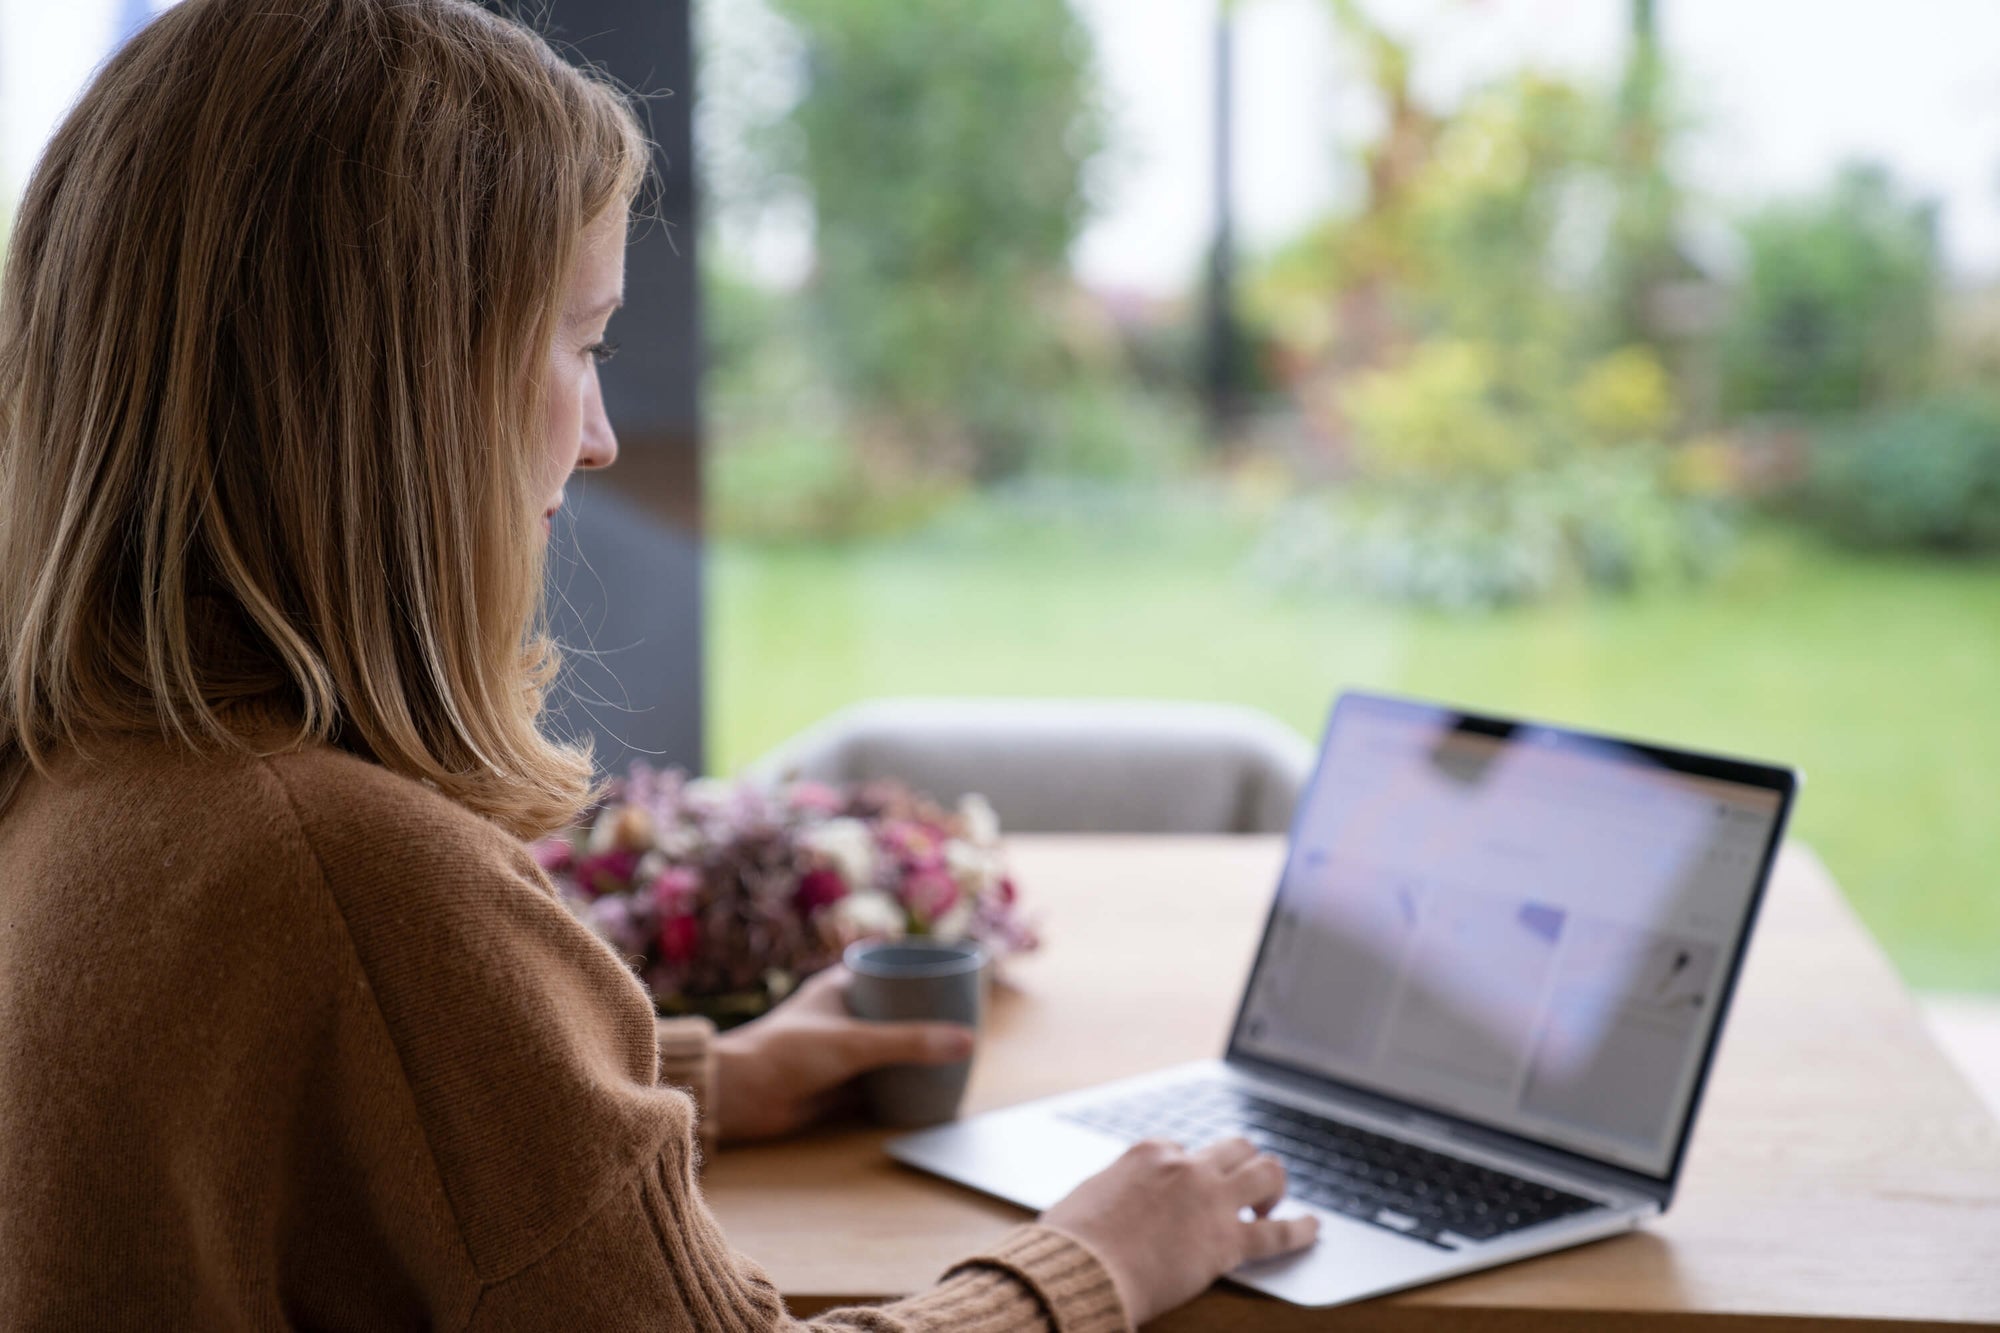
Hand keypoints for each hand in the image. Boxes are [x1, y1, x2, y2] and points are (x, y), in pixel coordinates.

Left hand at [711, 964, 974, 1143]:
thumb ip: (909, 1042)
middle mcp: (842, 1015)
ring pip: (888, 1048)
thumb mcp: (855, 1041)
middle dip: (928, 1018)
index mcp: (840, 987)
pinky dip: (903, 1085)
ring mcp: (840, 1051)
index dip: (922, 974)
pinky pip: (880, 1082)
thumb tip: (967, 1042)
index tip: (958, 980)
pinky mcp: (839, 1085)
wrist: (739, 1098)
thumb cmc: (786, 1053)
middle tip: (967, 1022)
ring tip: (958, 1056)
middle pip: (896, 1011)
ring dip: (916, 1053)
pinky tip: (931, 1090)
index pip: (890, 970)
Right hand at [1040, 1137, 1318, 1326]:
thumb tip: (1112, 1201)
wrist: (1081, 1270)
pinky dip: (1300, 1229)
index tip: (1185, 1190)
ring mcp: (1211, 1199)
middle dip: (1241, 1162)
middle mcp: (1186, 1166)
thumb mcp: (1087, 1195)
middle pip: (1234, 1147)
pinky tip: (1312, 1228)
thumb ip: (1114, 1189)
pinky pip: (1276, 1232)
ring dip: (1273, 1183)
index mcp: (1149, 1152)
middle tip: (1242, 1186)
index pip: (1184, 1149)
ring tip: (1271, 1202)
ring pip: (1266, 1171)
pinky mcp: (1226, 1241)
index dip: (1188, 1171)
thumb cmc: (1073, 1241)